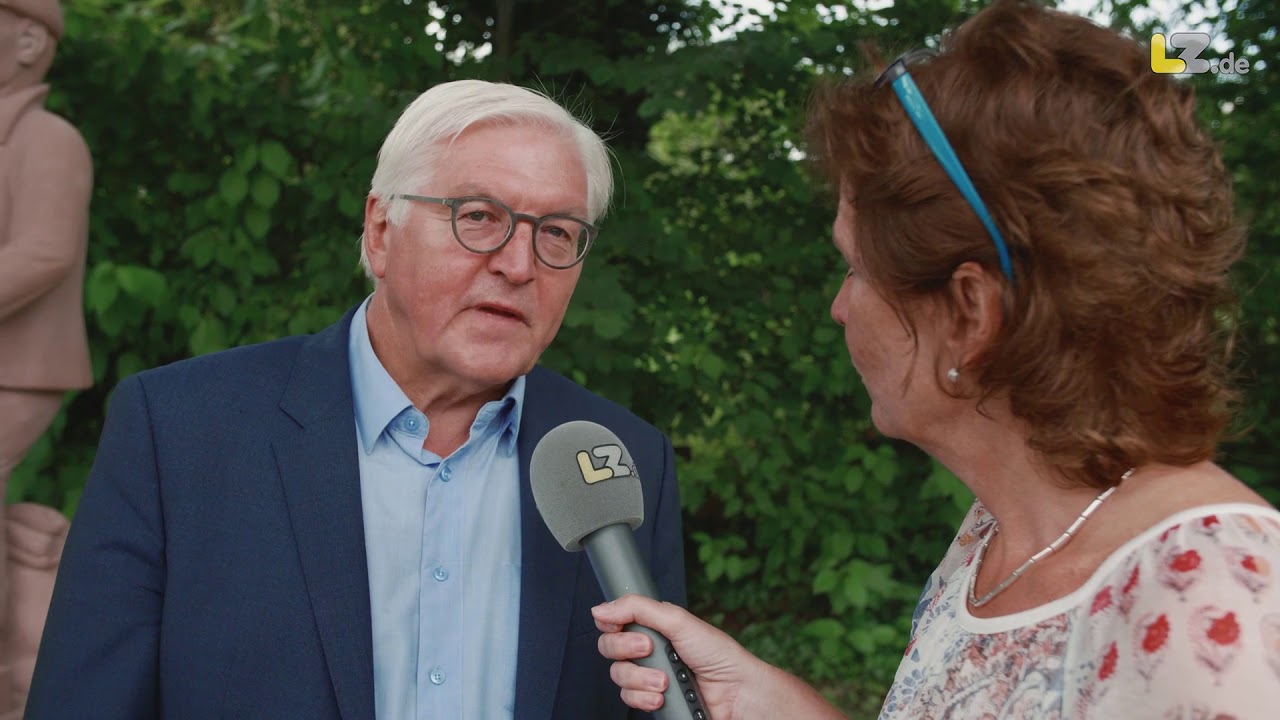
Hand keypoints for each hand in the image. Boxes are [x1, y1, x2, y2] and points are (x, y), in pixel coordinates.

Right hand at [592, 594, 764, 719]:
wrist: (735, 692)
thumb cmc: (717, 655)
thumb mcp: (678, 621)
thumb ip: (638, 609)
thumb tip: (602, 608)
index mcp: (653, 626)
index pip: (614, 622)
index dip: (611, 624)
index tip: (617, 626)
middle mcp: (647, 650)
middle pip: (610, 648)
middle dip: (627, 650)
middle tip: (650, 649)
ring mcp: (648, 675)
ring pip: (619, 676)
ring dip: (641, 679)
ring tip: (665, 680)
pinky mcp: (651, 699)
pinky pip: (630, 699)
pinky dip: (644, 698)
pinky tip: (662, 696)